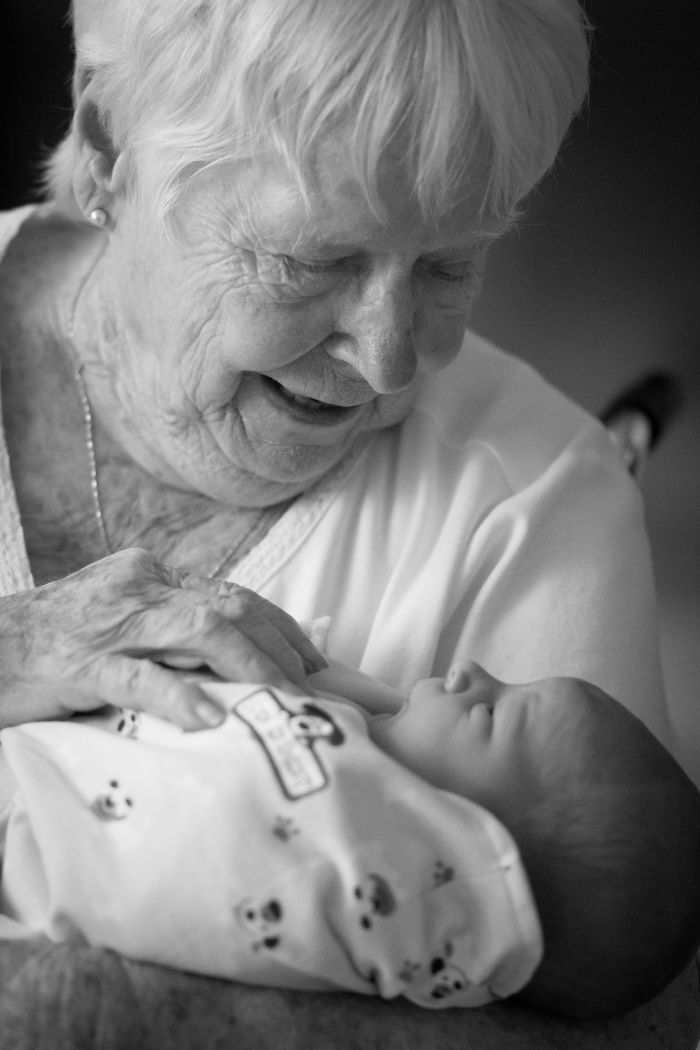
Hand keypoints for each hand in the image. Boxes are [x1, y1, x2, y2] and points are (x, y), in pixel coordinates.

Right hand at [0, 548, 325, 730]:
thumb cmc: (51, 648)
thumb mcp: (118, 629)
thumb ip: (170, 639)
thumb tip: (234, 672)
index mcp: (151, 578)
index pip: (233, 595)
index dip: (283, 628)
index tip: (321, 663)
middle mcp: (139, 588)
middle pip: (230, 608)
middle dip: (284, 650)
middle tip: (322, 691)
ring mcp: (110, 623)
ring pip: (200, 630)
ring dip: (253, 668)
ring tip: (286, 702)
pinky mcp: (78, 663)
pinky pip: (137, 677)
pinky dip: (179, 696)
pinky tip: (209, 720)